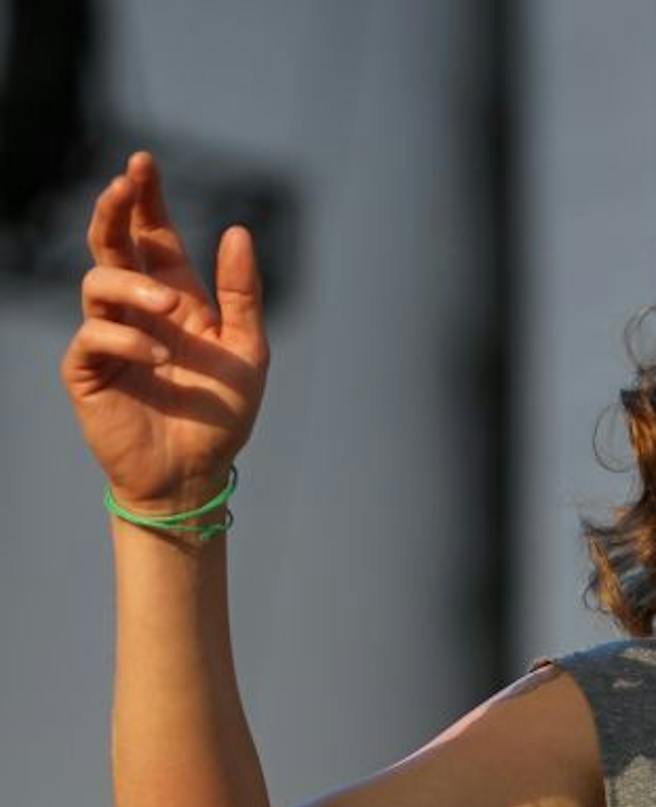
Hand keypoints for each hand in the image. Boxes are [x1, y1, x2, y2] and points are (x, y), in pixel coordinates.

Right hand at [59, 151, 269, 510]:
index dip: (146, 200)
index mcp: (176, 299)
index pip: (154, 238)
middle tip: (122, 184)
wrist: (196, 473)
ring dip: (133, 285)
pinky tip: (160, 359)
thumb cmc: (221, 415)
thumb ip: (242, 294)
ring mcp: (110, 336)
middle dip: (115, 211)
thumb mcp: (247, 351)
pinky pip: (94, 335)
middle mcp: (138, 310)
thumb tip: (237, 230)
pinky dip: (127, 339)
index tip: (142, 163)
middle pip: (113, 245)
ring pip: (98, 282)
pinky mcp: (88, 369)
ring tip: (168, 308)